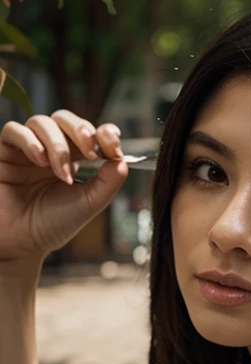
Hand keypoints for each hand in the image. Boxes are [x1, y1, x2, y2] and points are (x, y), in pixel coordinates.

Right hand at [0, 109, 128, 265]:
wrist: (23, 244)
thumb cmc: (53, 225)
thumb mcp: (89, 204)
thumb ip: (108, 182)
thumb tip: (124, 161)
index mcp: (73, 159)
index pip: (88, 133)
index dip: (102, 133)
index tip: (113, 145)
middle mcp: (49, 150)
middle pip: (65, 119)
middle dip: (81, 131)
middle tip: (90, 152)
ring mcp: (27, 150)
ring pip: (42, 122)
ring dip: (57, 144)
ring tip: (61, 172)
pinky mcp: (4, 153)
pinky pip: (13, 130)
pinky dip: (29, 140)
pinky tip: (39, 161)